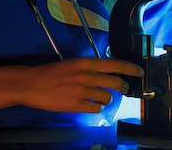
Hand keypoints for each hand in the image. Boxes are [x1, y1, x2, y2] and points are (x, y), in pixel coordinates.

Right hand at [21, 57, 143, 112]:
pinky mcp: (76, 105)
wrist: (31, 83)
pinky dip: (95, 108)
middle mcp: (87, 76)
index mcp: (86, 63)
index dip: (131, 69)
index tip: (140, 72)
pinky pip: (95, 109)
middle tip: (123, 88)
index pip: (115, 64)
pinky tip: (90, 105)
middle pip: (116, 82)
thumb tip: (105, 72)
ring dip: (106, 99)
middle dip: (122, 87)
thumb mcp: (73, 63)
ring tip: (99, 97)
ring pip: (107, 98)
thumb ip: (89, 67)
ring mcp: (82, 91)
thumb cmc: (50, 72)